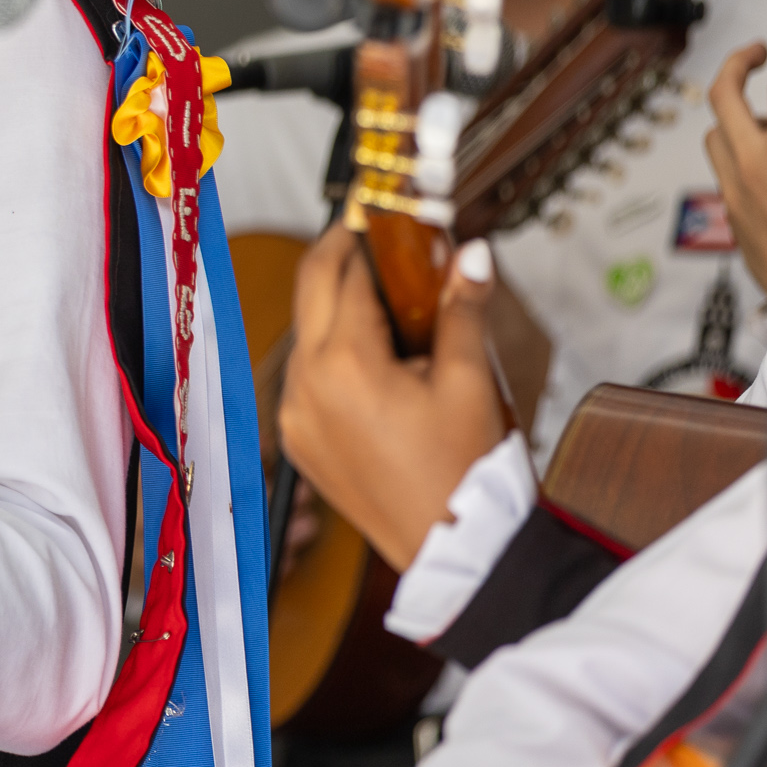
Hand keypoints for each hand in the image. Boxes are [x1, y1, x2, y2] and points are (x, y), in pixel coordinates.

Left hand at [278, 224, 505, 570]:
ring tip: (387, 302)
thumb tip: (471, 253)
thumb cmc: (466, 471)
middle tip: (377, 239)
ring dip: (337, 308)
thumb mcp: (471, 381)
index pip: (345, 272)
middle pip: (312, 290)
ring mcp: (295, 415)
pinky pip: (305, 376)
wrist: (455, 550)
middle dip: (342, 257)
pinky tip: (372, 356)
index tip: (386, 216)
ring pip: (306, 333)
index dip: (368, 236)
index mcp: (346, 364)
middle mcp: (306, 386)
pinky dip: (331, 354)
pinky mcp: (298, 440)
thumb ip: (462, 308)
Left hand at [705, 30, 766, 307]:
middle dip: (737, 65)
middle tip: (756, 56)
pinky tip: (766, 166)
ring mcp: (736, 192)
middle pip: (723, 96)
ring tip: (763, 117)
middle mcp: (752, 167)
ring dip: (733, 117)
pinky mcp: (732, 218)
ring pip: (715, 136)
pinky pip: (723, 174)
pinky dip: (737, 157)